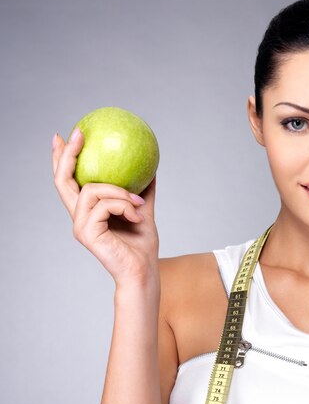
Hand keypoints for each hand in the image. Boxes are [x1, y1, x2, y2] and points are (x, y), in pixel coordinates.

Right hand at [52, 129, 158, 285]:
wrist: (144, 270)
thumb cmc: (142, 246)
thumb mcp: (144, 211)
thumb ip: (143, 192)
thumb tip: (151, 168)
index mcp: (89, 211)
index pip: (69, 181)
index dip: (64, 158)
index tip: (68, 135)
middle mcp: (79, 217)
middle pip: (62, 181)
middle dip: (67, 154)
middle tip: (78, 133)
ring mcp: (80, 225)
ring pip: (92, 190)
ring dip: (120, 192)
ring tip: (139, 204)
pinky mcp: (87, 233)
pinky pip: (104, 205)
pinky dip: (125, 206)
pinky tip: (137, 215)